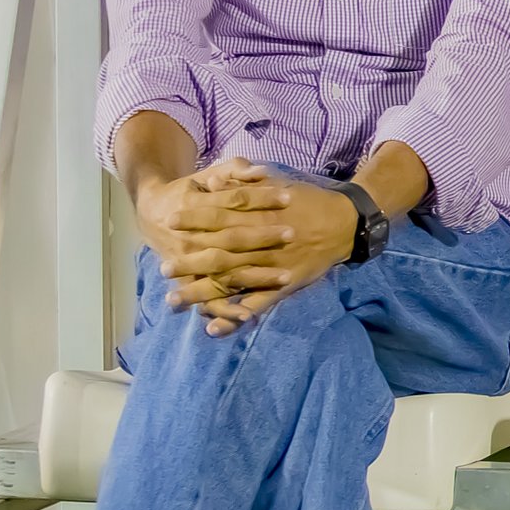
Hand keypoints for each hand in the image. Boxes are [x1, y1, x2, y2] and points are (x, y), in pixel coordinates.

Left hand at [143, 162, 356, 333]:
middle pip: (220, 254)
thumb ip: (245, 184)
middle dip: (190, 262)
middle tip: (163, 268)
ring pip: (232, 282)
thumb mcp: (278, 183)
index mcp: (261, 217)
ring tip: (174, 300)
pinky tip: (214, 327)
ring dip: (202, 293)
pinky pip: (258, 304)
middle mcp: (263, 245)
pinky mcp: (284, 285)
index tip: (170, 221)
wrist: (347, 222)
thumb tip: (213, 182)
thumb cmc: (309, 200)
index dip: (195, 219)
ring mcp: (272, 268)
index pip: (221, 218)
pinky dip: (236, 316)